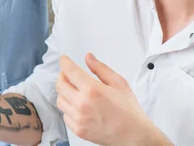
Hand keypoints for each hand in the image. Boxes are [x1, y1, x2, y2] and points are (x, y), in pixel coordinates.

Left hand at [56, 53, 170, 145]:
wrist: (133, 135)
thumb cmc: (129, 111)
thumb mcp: (119, 83)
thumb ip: (101, 68)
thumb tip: (88, 58)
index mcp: (92, 90)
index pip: (69, 71)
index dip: (64, 62)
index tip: (64, 59)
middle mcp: (82, 104)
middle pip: (60, 85)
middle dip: (62, 75)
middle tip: (68, 73)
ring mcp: (78, 118)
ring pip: (60, 100)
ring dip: (64, 92)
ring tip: (74, 90)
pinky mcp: (78, 130)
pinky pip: (65, 115)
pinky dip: (68, 107)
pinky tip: (78, 105)